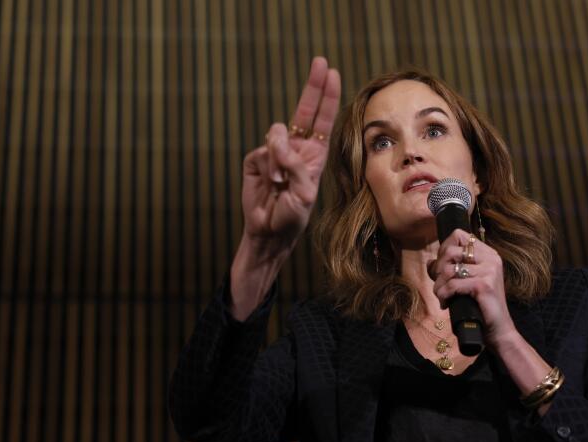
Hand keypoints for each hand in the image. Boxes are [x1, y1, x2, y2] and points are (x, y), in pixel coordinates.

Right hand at [241, 57, 340, 255]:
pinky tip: (269, 183)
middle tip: (320, 62)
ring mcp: (275, 153)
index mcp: (314, 156)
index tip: (331, 73)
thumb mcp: (304, 192)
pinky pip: (262, 151)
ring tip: (280, 182)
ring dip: (280, 158)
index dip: (326, 97)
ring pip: (276, 134)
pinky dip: (267, 166)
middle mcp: (296, 150)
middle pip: (304, 112)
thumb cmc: (293, 216)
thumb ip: (295, 164)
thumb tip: (276, 139)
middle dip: (313, 87)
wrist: (268, 233)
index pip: (322, 120)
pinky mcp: (256, 160)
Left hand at [430, 229, 518, 347]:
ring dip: (439, 285)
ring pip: (448, 269)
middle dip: (438, 269)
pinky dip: (443, 295)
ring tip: (442, 296)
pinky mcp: (483, 285)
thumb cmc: (480, 305)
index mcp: (488, 254)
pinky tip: (445, 304)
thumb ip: (451, 269)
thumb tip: (431, 262)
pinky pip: (452, 285)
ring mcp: (489, 270)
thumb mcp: (466, 282)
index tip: (442, 267)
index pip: (459, 235)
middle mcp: (491, 258)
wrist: (498, 329)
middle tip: (440, 284)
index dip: (444, 248)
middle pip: (451, 251)